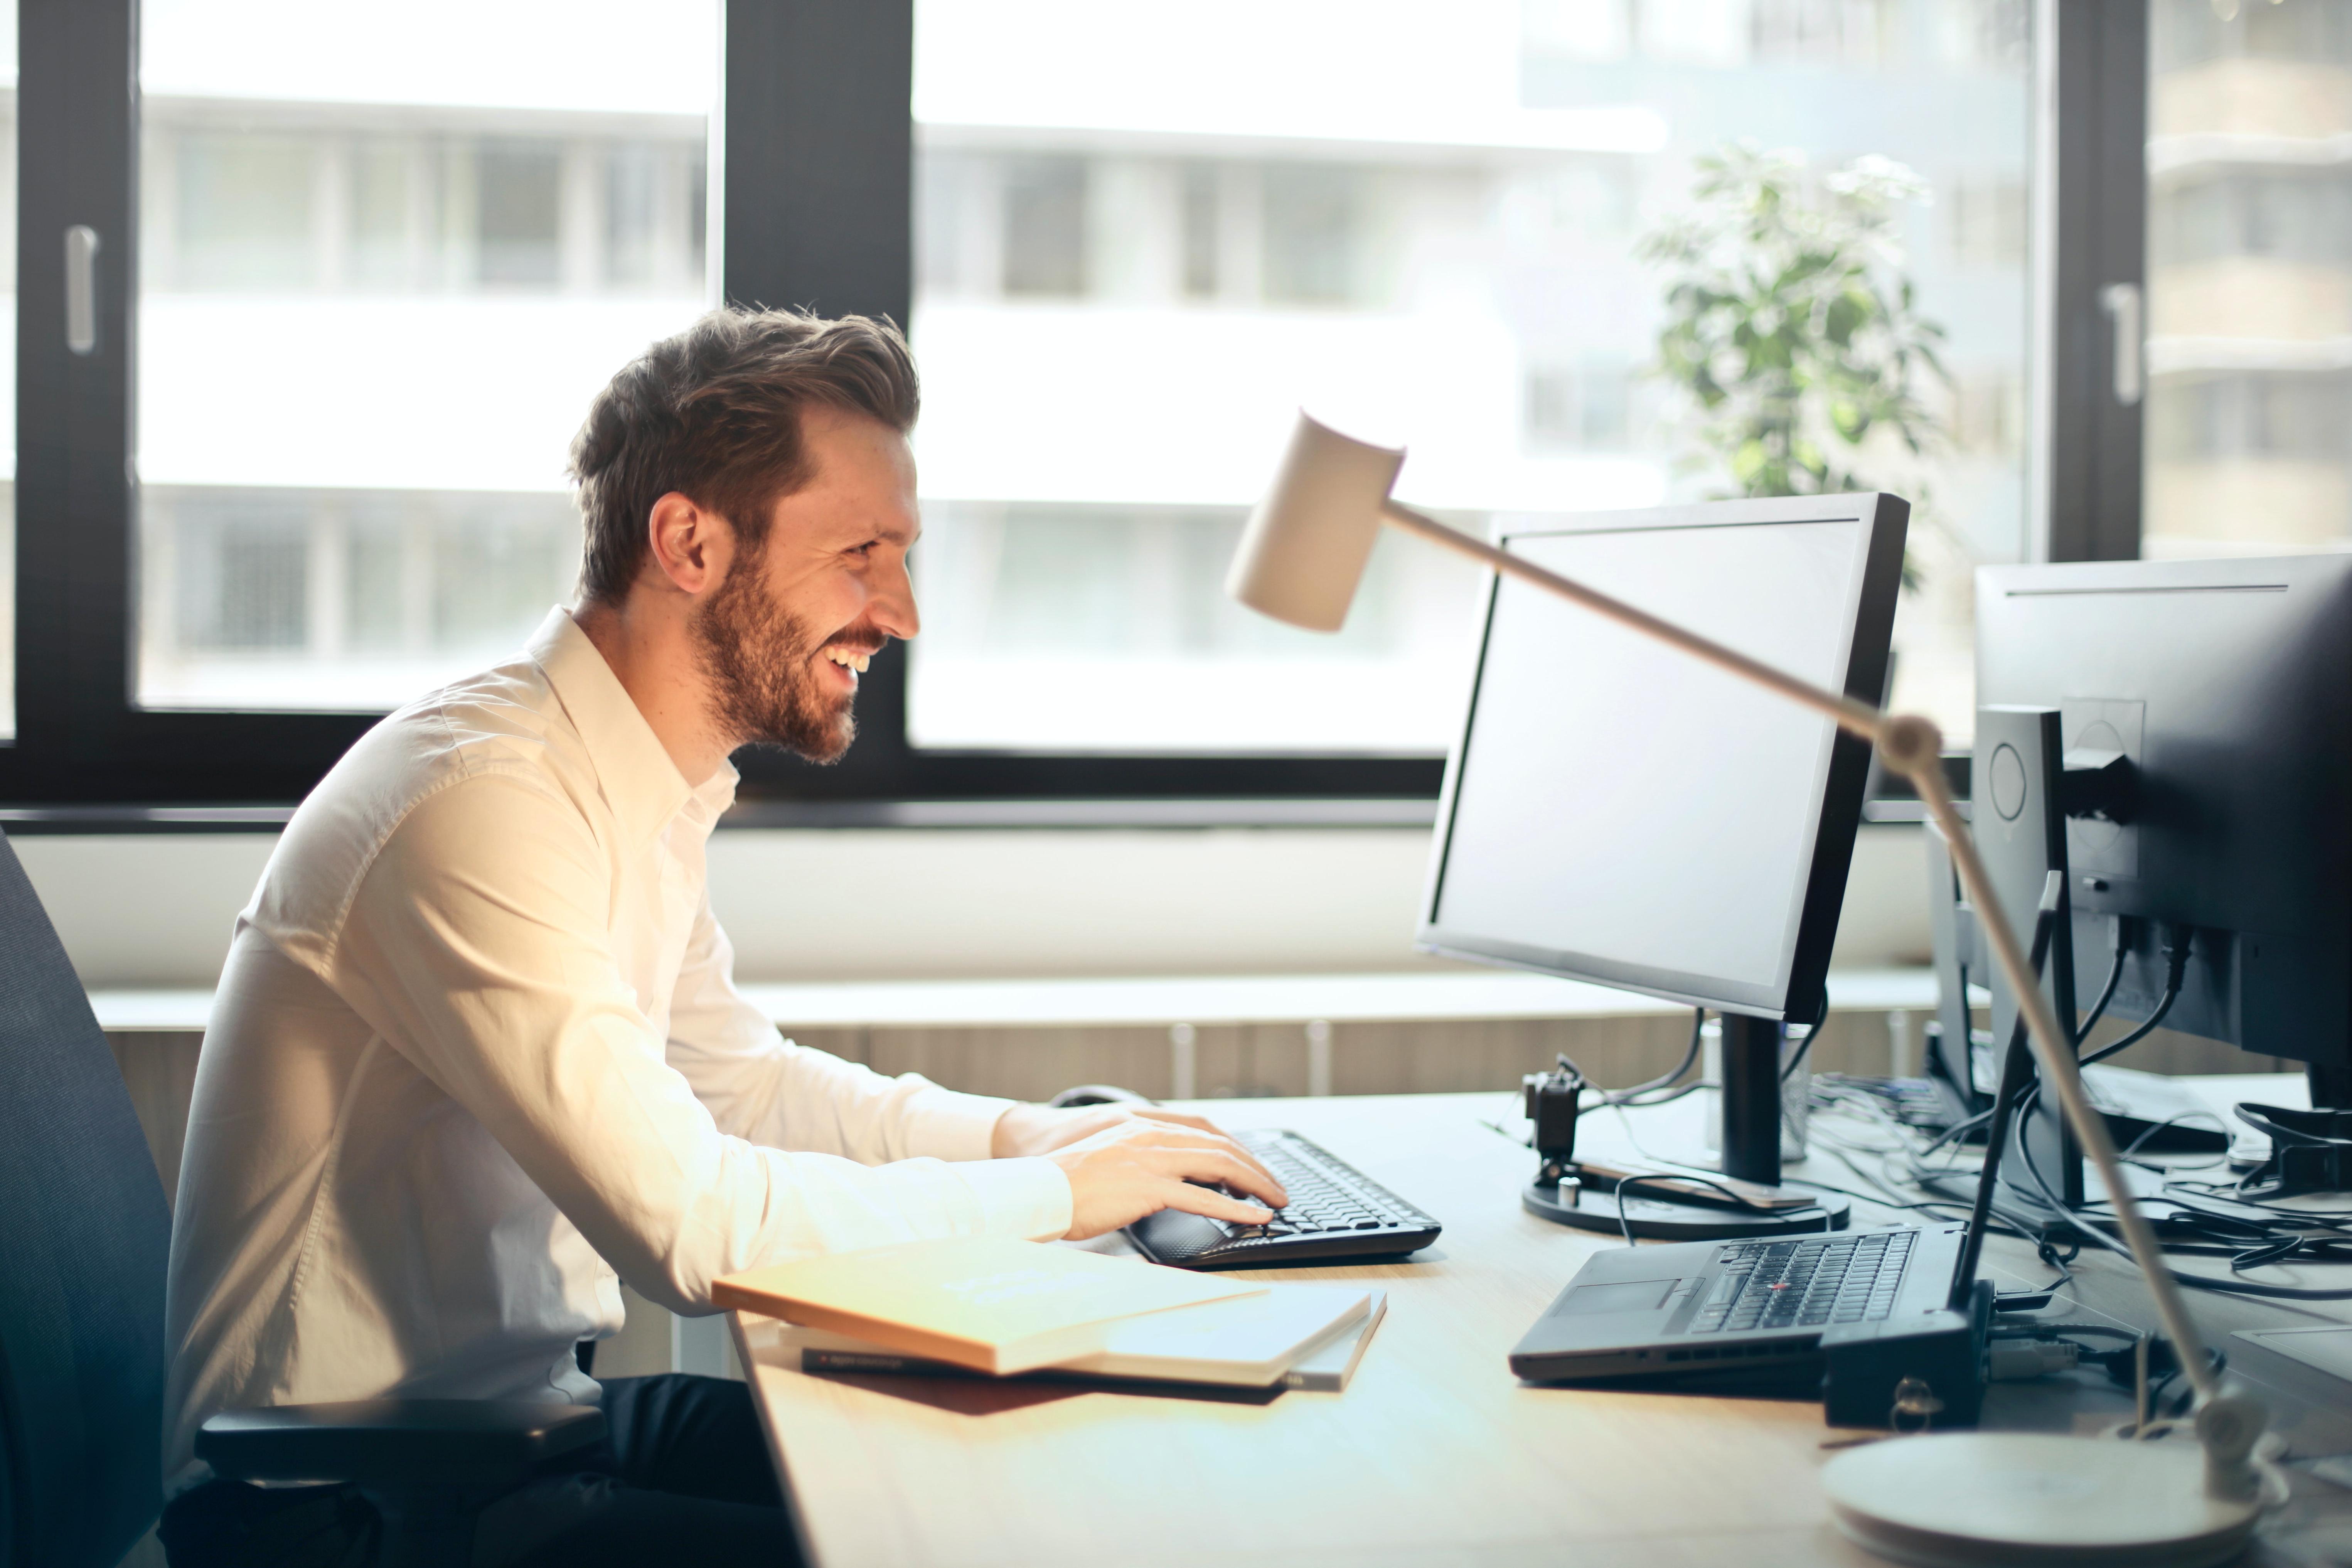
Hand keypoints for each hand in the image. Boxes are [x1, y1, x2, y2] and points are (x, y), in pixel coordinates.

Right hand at [992, 1105, 1289, 1239]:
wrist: (1037, 1188)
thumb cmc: (1065, 1182)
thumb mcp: (1109, 1158)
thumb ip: (1140, 1160)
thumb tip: (1166, 1179)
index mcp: (1142, 1126)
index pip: (1204, 1129)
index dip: (1235, 1146)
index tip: (1253, 1164)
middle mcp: (1151, 1136)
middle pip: (1219, 1145)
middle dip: (1254, 1166)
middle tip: (1276, 1186)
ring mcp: (1151, 1160)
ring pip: (1219, 1165)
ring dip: (1254, 1184)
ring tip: (1276, 1201)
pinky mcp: (1147, 1188)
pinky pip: (1202, 1198)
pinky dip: (1235, 1208)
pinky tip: (1254, 1217)